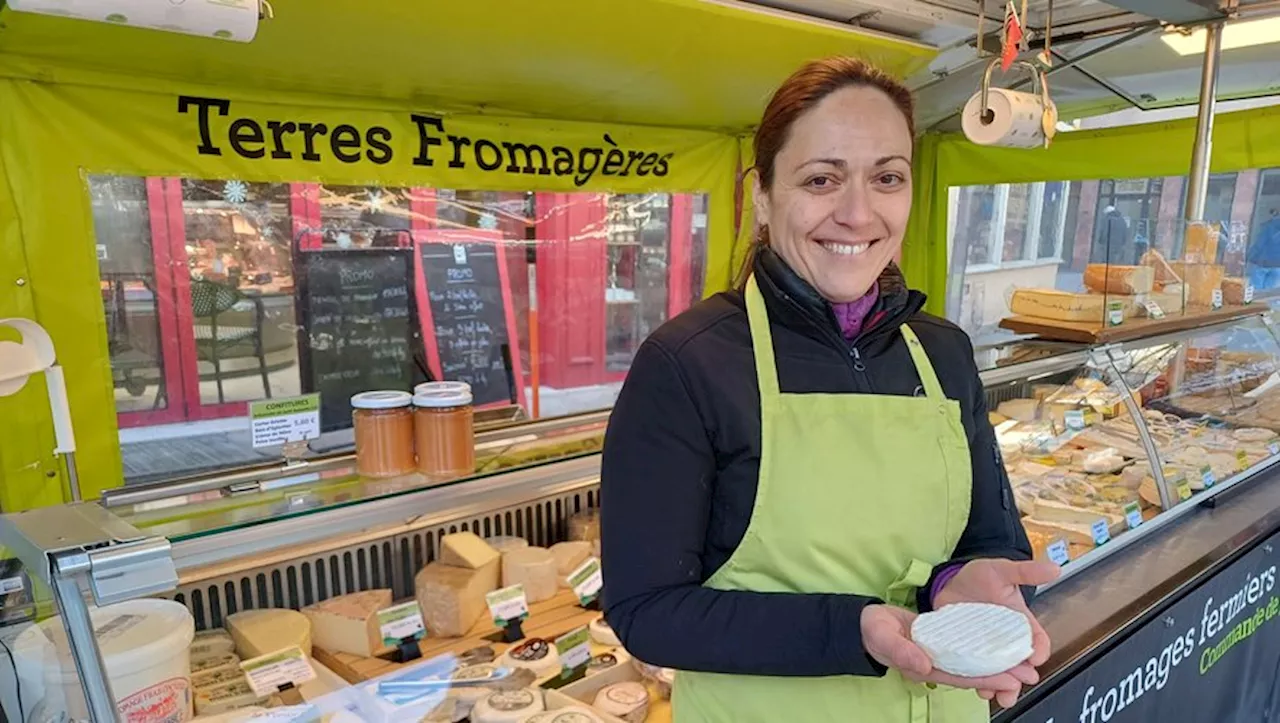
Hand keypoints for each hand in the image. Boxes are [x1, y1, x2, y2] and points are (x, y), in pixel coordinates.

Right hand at [860, 604, 1035, 706]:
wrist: (865, 622)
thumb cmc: (872, 629)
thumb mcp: (882, 635)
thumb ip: (901, 650)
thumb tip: (925, 665)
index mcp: (923, 668)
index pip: (960, 676)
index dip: (986, 678)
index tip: (1010, 678)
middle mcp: (934, 666)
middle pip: (972, 674)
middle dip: (1000, 676)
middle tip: (1029, 675)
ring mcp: (937, 656)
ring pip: (972, 665)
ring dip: (996, 666)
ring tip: (1023, 665)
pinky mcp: (939, 644)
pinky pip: (965, 652)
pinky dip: (983, 653)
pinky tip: (999, 648)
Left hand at [934, 559, 1060, 707]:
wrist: (949, 581)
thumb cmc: (979, 576)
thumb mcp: (1002, 569)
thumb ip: (1026, 571)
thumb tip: (1054, 568)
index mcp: (1021, 623)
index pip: (1038, 641)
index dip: (1039, 651)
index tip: (1035, 658)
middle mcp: (1006, 640)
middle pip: (1020, 665)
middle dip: (1020, 677)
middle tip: (1016, 684)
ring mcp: (987, 648)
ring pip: (1000, 674)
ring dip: (1001, 686)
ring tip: (997, 694)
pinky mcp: (968, 652)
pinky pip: (977, 672)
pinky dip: (978, 681)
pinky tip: (976, 686)